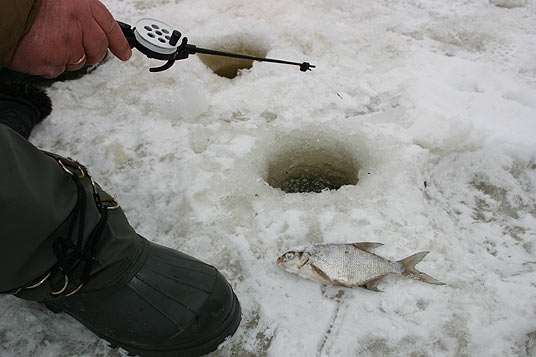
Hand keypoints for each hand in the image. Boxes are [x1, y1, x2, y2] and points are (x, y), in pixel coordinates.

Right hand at [7, 0, 131, 77]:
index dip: (119, 43)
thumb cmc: (29, 2)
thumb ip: (78, 15)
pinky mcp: (50, 62)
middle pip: (97, 51)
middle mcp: (78, 27)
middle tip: (73, 46)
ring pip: (76, 62)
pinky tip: (36, 50)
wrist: (4, 10)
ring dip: (65, 57)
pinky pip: (55, 70)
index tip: (124, 54)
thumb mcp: (61, 2)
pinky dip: (47, 64)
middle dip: (89, 52)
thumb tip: (90, 31)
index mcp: (82, 7)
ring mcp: (65, 47)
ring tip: (46, 41)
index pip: (110, 28)